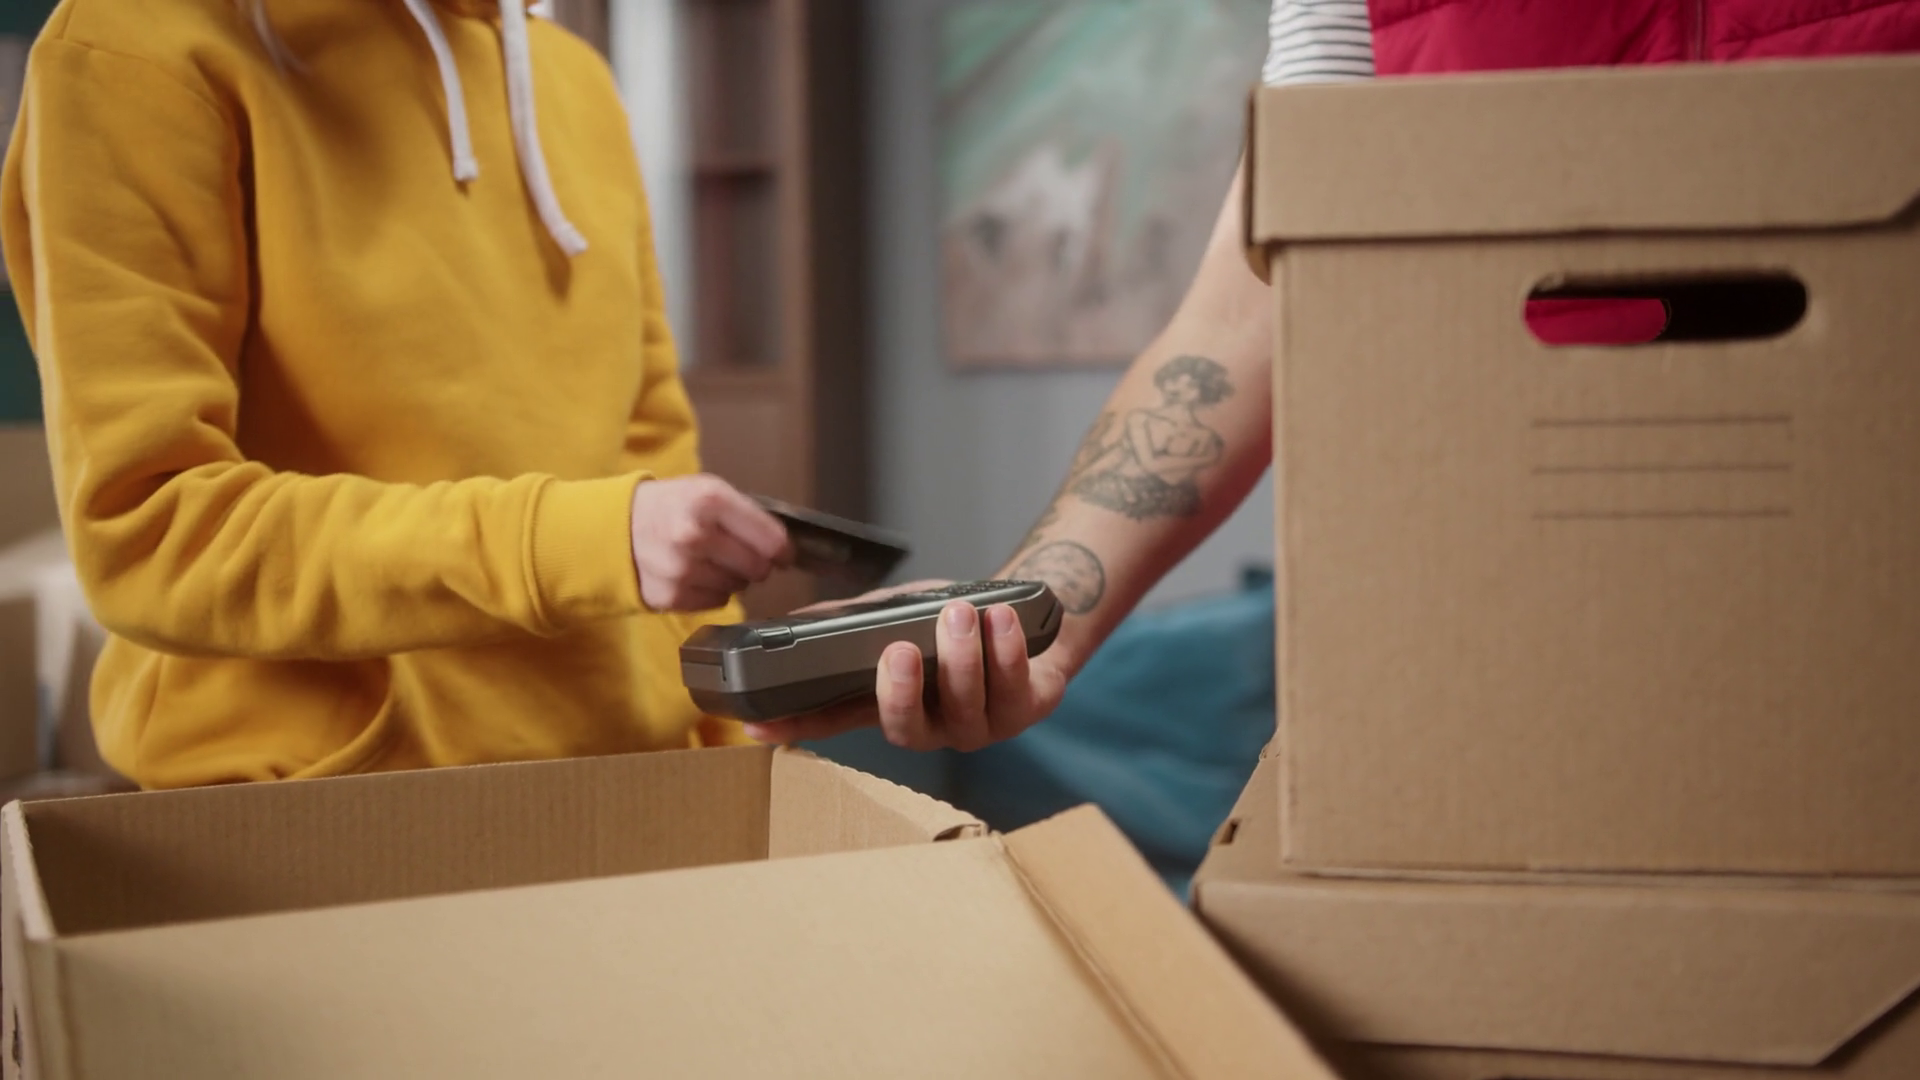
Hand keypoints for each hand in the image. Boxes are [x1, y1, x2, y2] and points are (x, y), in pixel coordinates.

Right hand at [628, 475, 791, 610]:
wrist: (618, 526)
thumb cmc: (672, 507)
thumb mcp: (708, 490)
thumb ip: (747, 514)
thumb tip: (786, 547)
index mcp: (709, 501)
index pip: (771, 539)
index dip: (784, 551)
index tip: (784, 554)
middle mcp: (694, 535)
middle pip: (758, 568)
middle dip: (757, 564)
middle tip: (743, 555)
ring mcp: (680, 569)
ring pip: (738, 587)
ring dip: (733, 577)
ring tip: (711, 560)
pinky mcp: (670, 596)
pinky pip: (716, 602)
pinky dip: (712, 591)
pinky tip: (695, 574)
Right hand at [742, 582, 1070, 750]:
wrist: (1030, 618)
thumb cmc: (955, 623)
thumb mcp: (900, 613)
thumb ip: (856, 620)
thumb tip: (796, 620)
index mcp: (891, 703)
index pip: (836, 721)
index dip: (799, 726)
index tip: (759, 725)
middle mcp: (930, 725)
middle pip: (904, 729)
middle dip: (901, 690)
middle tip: (899, 649)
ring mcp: (977, 725)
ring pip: (963, 705)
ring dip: (959, 657)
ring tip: (959, 614)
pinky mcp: (1023, 711)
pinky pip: (1013, 686)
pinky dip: (1006, 649)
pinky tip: (1001, 619)